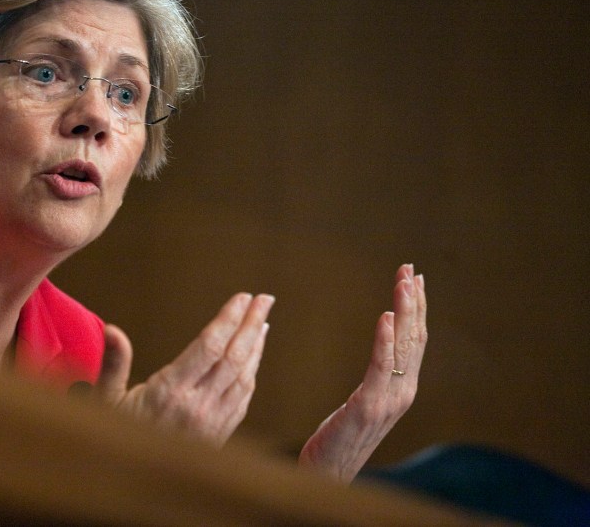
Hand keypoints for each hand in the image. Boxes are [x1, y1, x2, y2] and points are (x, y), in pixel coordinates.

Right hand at [96, 292, 273, 445]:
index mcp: (171, 392)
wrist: (136, 485)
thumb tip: (113, 329)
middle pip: (234, 357)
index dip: (229, 319)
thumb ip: (114, 364)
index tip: (242, 297)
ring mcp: (212, 422)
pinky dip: (251, 372)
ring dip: (256, 346)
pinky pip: (243, 398)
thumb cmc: (117, 438)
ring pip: (244, 377)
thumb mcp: (106, 401)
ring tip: (261, 321)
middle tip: (265, 299)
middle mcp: (197, 406)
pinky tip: (253, 357)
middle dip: (251, 324)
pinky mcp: (219, 435)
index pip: (210, 347)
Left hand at [298, 264, 427, 482]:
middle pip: (414, 337)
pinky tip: (385, 317)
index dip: (417, 308)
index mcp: (400, 390)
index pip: (414, 340)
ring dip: (404, 310)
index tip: (415, 278)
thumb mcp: (361, 407)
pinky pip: (380, 368)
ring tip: (403, 281)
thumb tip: (381, 356)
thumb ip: (375, 382)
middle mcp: (402, 392)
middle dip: (413, 300)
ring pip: (403, 346)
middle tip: (410, 267)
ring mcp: (389, 401)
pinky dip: (385, 341)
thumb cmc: (337, 443)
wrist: (327, 477)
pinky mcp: (368, 407)